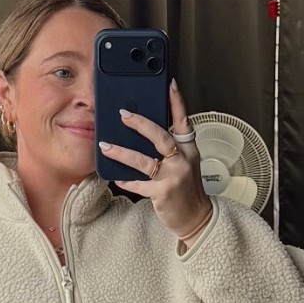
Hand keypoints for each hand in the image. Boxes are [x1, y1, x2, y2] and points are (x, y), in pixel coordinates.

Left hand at [97, 79, 211, 240]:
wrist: (197, 218)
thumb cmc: (188, 190)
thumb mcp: (185, 164)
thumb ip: (171, 150)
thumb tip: (144, 134)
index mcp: (189, 150)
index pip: (184, 121)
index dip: (177, 102)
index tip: (169, 84)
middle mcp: (183, 160)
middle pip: (161, 136)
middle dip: (140, 124)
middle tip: (123, 114)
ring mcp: (173, 177)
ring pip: (144, 160)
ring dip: (122, 152)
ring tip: (106, 145)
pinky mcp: (163, 193)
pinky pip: (139, 185)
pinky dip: (126, 181)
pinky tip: (115, 177)